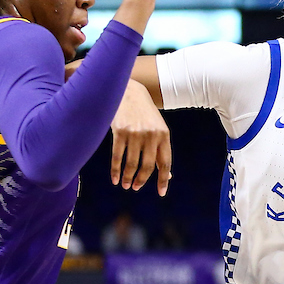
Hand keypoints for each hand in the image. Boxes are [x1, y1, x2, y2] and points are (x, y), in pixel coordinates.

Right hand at [111, 80, 170, 194]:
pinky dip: (116, 170)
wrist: (128, 91)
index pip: (165, 162)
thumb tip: (167, 174)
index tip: (161, 193)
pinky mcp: (120, 131)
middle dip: (142, 180)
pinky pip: (117, 156)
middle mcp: (151, 134)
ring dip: (128, 178)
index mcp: (163, 134)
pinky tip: (115, 178)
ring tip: (126, 185)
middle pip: (148, 166)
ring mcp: (135, 133)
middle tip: (136, 188)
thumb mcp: (158, 128)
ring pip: (132, 163)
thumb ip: (161, 150)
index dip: (163, 179)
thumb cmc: (144, 113)